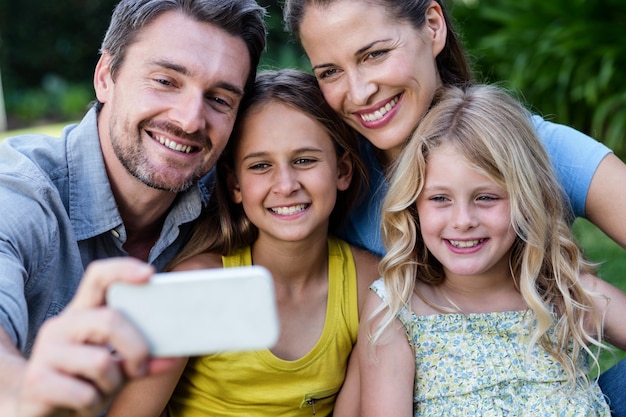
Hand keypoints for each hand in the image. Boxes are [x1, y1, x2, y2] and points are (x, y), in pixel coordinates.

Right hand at [16, 258, 154, 416]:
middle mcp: (60, 325)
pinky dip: (94, 404)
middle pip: (110, 320)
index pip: (98, 277)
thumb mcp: (115, 365)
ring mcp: (45, 352)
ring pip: (101, 362)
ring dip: (112, 385)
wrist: (38, 411)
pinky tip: (84, 404)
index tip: (150, 273)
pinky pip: (85, 393)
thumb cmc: (84, 381)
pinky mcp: (37, 381)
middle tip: (139, 368)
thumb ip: (141, 357)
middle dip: (137, 349)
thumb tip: (173, 357)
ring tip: (102, 390)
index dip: (123, 269)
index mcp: (81, 313)